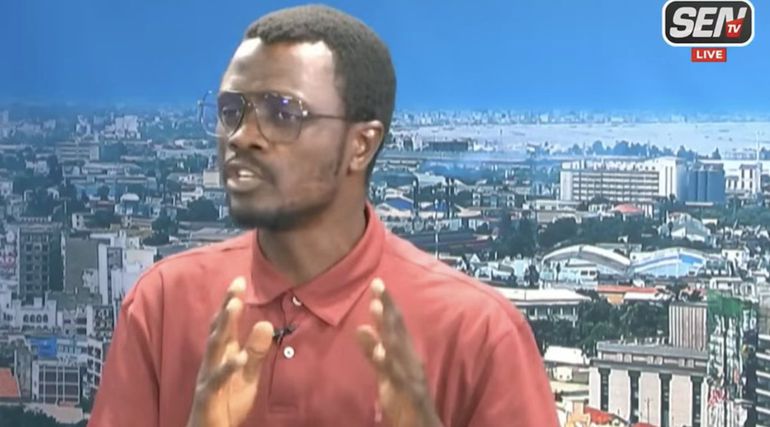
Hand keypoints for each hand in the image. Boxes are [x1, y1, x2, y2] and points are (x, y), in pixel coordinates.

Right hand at [187, 277, 273, 426]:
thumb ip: (256, 351)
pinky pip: (217, 379)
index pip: (226, 324)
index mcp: (222, 354)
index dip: (231, 301)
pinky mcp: (208, 395)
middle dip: (227, 306)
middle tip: (236, 286)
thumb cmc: (227, 401)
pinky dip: (227, 367)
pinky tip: (237, 357)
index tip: (239, 279)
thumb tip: (265, 323)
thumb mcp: (248, 374)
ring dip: (224, 325)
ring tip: (233, 306)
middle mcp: (212, 361)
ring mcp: (208, 377)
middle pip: (219, 329)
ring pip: (214, 347)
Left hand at [356, 278, 441, 426]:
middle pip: (398, 330)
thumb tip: (361, 328)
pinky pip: (397, 377)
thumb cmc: (405, 402)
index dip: (387, 303)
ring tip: (374, 307)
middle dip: (387, 306)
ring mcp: (411, 376)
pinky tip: (380, 351)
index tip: (376, 282)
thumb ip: (374, 352)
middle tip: (376, 284)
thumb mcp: (385, 375)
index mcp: (406, 355)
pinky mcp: (409, 394)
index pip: (395, 325)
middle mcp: (411, 361)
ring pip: (397, 348)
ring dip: (386, 327)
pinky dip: (388, 363)